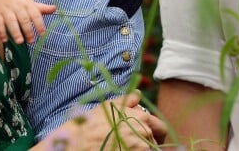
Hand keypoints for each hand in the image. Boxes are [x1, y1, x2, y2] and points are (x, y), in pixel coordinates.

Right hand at [0, 0, 55, 43]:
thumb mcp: (30, 1)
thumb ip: (41, 8)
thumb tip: (55, 9)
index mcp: (27, 2)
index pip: (35, 13)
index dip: (39, 23)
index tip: (42, 34)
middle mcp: (17, 5)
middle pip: (23, 18)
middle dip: (28, 30)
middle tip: (31, 41)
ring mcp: (6, 9)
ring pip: (11, 21)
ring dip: (15, 32)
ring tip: (20, 42)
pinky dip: (1, 32)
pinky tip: (5, 40)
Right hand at [47, 91, 166, 149]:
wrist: (78, 142)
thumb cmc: (92, 123)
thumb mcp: (109, 105)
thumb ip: (128, 99)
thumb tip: (138, 94)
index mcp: (142, 117)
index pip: (160, 127)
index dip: (156, 132)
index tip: (151, 137)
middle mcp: (144, 133)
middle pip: (155, 141)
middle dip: (150, 143)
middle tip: (136, 144)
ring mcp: (140, 148)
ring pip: (149, 150)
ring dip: (143, 149)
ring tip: (125, 146)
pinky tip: (123, 150)